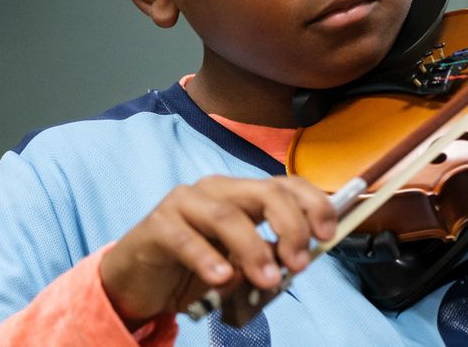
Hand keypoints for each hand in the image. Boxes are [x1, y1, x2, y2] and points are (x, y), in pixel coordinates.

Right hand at [99, 175, 336, 327]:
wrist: (139, 282)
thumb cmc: (196, 269)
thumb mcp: (241, 264)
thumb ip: (267, 256)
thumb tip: (299, 260)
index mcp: (244, 194)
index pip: (287, 185)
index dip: (314, 204)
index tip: (329, 234)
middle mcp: (218, 189)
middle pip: (266, 193)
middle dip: (291, 227)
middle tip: (299, 264)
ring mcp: (185, 202)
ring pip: (228, 215)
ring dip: (254, 249)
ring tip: (267, 280)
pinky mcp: (157, 225)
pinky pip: (186, 238)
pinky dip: (207, 259)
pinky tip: (221, 279)